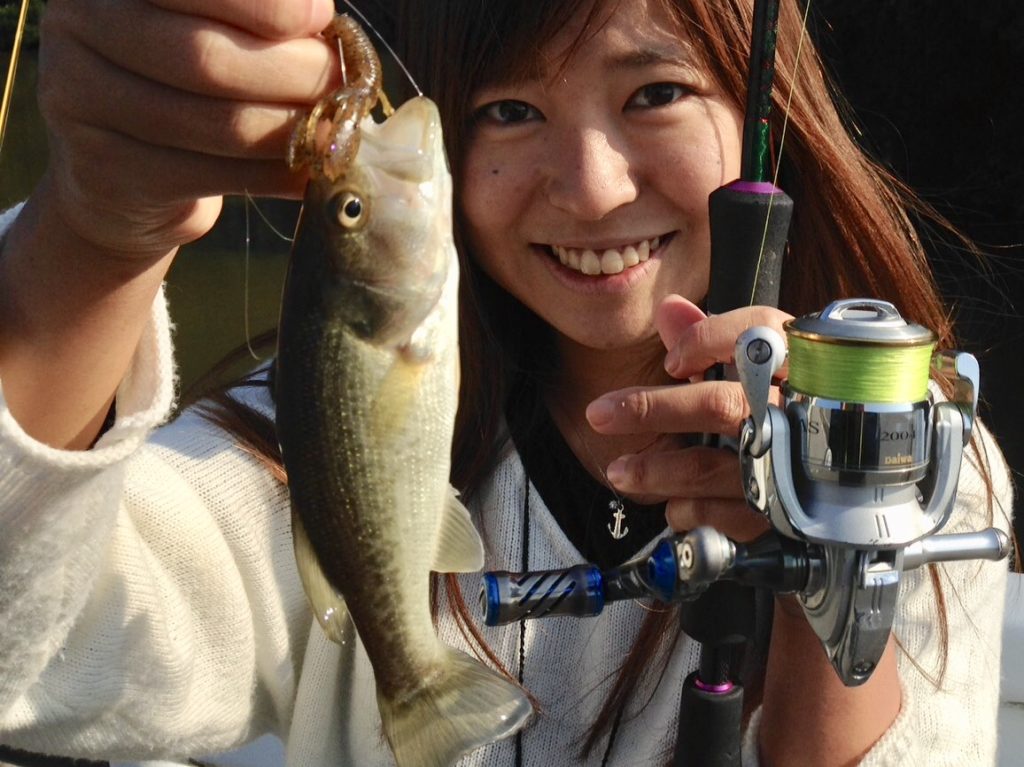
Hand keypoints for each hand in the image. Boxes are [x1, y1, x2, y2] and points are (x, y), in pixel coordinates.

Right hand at [36, 0, 337, 257]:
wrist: (119, 174)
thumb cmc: (185, 80)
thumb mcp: (210, 25)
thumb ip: (258, 17)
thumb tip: (327, 28)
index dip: (268, 2)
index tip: (321, 16)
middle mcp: (81, 24)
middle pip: (207, 56)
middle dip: (294, 73)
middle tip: (340, 86)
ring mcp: (82, 98)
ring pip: (216, 123)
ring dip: (293, 131)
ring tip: (333, 132)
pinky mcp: (105, 169)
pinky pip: (213, 177)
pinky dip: (276, 176)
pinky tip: (306, 173)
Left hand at [585, 295, 791, 540]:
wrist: (852, 484)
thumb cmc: (787, 410)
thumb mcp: (753, 369)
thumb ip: (708, 338)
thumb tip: (669, 308)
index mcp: (794, 363)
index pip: (758, 332)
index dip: (709, 340)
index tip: (671, 360)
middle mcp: (796, 410)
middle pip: (720, 404)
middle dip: (652, 409)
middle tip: (598, 413)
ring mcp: (793, 463)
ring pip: (713, 466)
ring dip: (657, 470)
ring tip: (618, 470)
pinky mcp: (786, 509)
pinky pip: (729, 515)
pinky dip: (693, 511)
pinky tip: (673, 506)